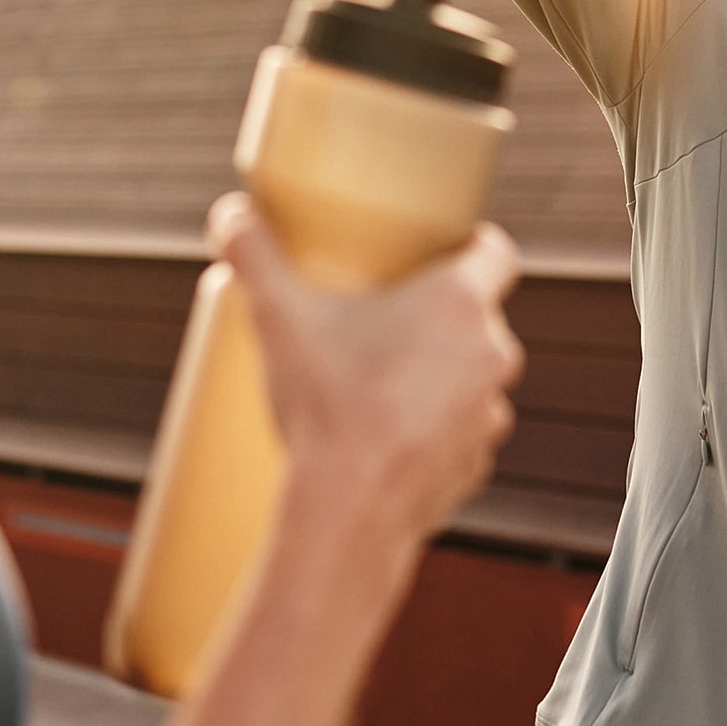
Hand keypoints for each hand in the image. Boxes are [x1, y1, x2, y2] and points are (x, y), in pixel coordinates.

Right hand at [208, 193, 525, 541]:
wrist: (347, 510)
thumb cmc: (324, 406)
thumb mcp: (279, 318)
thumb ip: (253, 256)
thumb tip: (229, 214)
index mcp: (459, 302)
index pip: (497, 251)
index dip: (471, 245)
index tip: (436, 252)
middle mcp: (490, 352)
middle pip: (478, 316)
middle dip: (440, 316)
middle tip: (385, 320)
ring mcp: (489, 413)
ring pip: (472, 377)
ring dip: (442, 376)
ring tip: (384, 383)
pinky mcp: (476, 464)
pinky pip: (462, 434)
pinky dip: (436, 432)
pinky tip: (393, 436)